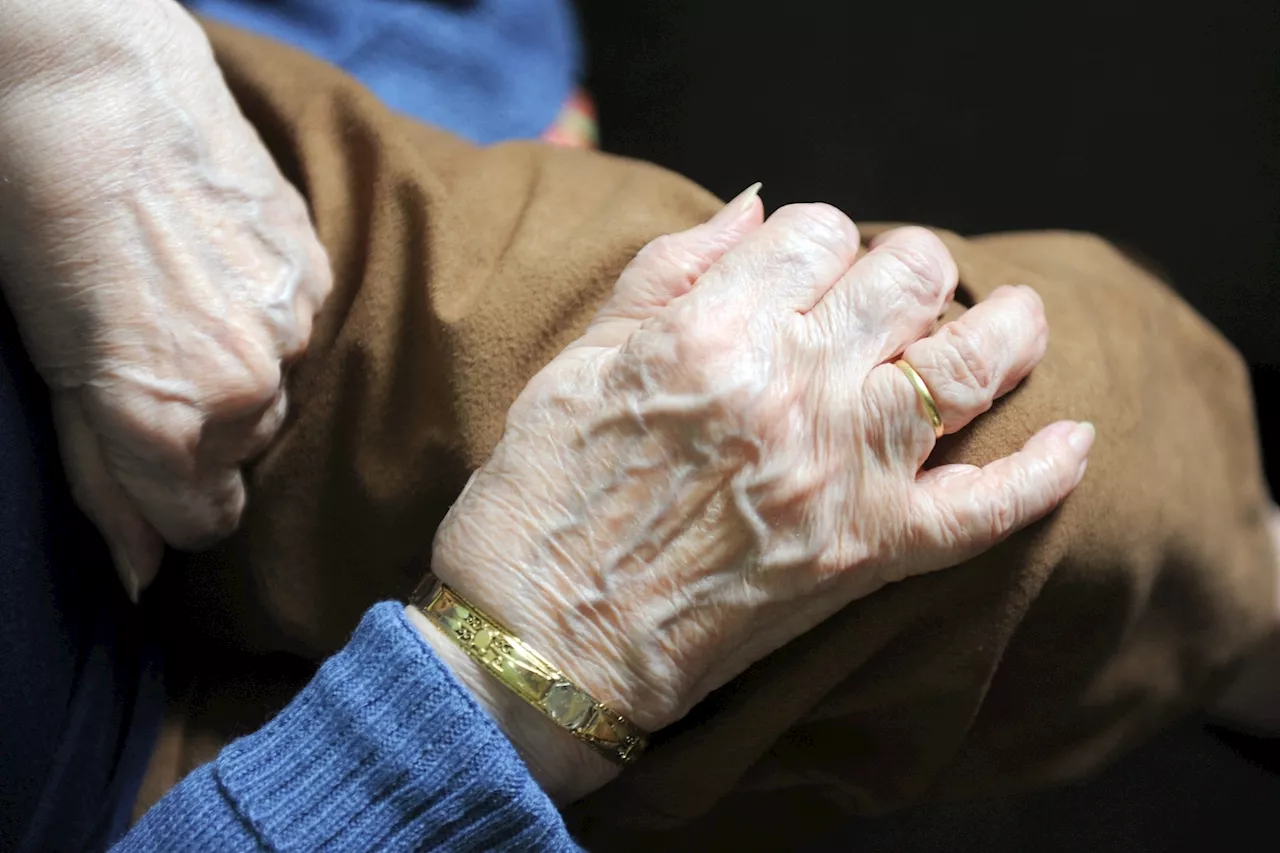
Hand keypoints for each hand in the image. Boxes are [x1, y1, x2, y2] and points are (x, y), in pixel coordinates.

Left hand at [0, 0, 331, 596]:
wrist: (93, 85)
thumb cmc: (39, 221)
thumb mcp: (50, 368)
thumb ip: (103, 482)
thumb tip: (139, 576)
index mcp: (170, 422)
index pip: (205, 523)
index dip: (171, 501)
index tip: (151, 458)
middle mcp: (248, 386)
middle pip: (242, 454)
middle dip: (202, 425)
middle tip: (150, 350)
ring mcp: (291, 322)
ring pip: (277, 388)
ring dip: (239, 363)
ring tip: (184, 294)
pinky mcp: (317, 267)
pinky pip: (300, 326)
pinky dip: (266, 311)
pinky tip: (220, 263)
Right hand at [415, 188, 1093, 798]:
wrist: (544, 642)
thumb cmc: (541, 498)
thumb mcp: (579, 361)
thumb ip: (669, 271)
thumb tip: (754, 207)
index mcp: (712, 329)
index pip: (816, 231)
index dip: (820, 239)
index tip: (811, 267)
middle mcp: (791, 386)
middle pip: (906, 276)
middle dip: (909, 267)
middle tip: (899, 290)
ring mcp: (840, 473)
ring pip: (969, 366)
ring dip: (1007, 330)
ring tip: (1017, 321)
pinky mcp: (866, 555)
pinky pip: (988, 508)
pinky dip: (1043, 473)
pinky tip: (1073, 441)